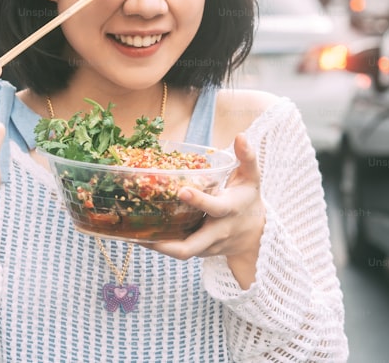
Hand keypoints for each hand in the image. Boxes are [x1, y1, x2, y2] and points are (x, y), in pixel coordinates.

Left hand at [144, 134, 264, 266]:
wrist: (255, 233)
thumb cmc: (248, 199)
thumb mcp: (251, 177)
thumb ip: (247, 157)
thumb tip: (240, 135)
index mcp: (229, 210)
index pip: (214, 207)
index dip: (199, 200)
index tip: (181, 190)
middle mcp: (217, 232)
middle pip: (192, 247)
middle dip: (167, 244)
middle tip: (142, 234)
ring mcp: (208, 246)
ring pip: (182, 252)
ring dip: (158, 246)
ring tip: (134, 236)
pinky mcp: (200, 251)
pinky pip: (181, 251)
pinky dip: (162, 245)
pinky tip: (141, 236)